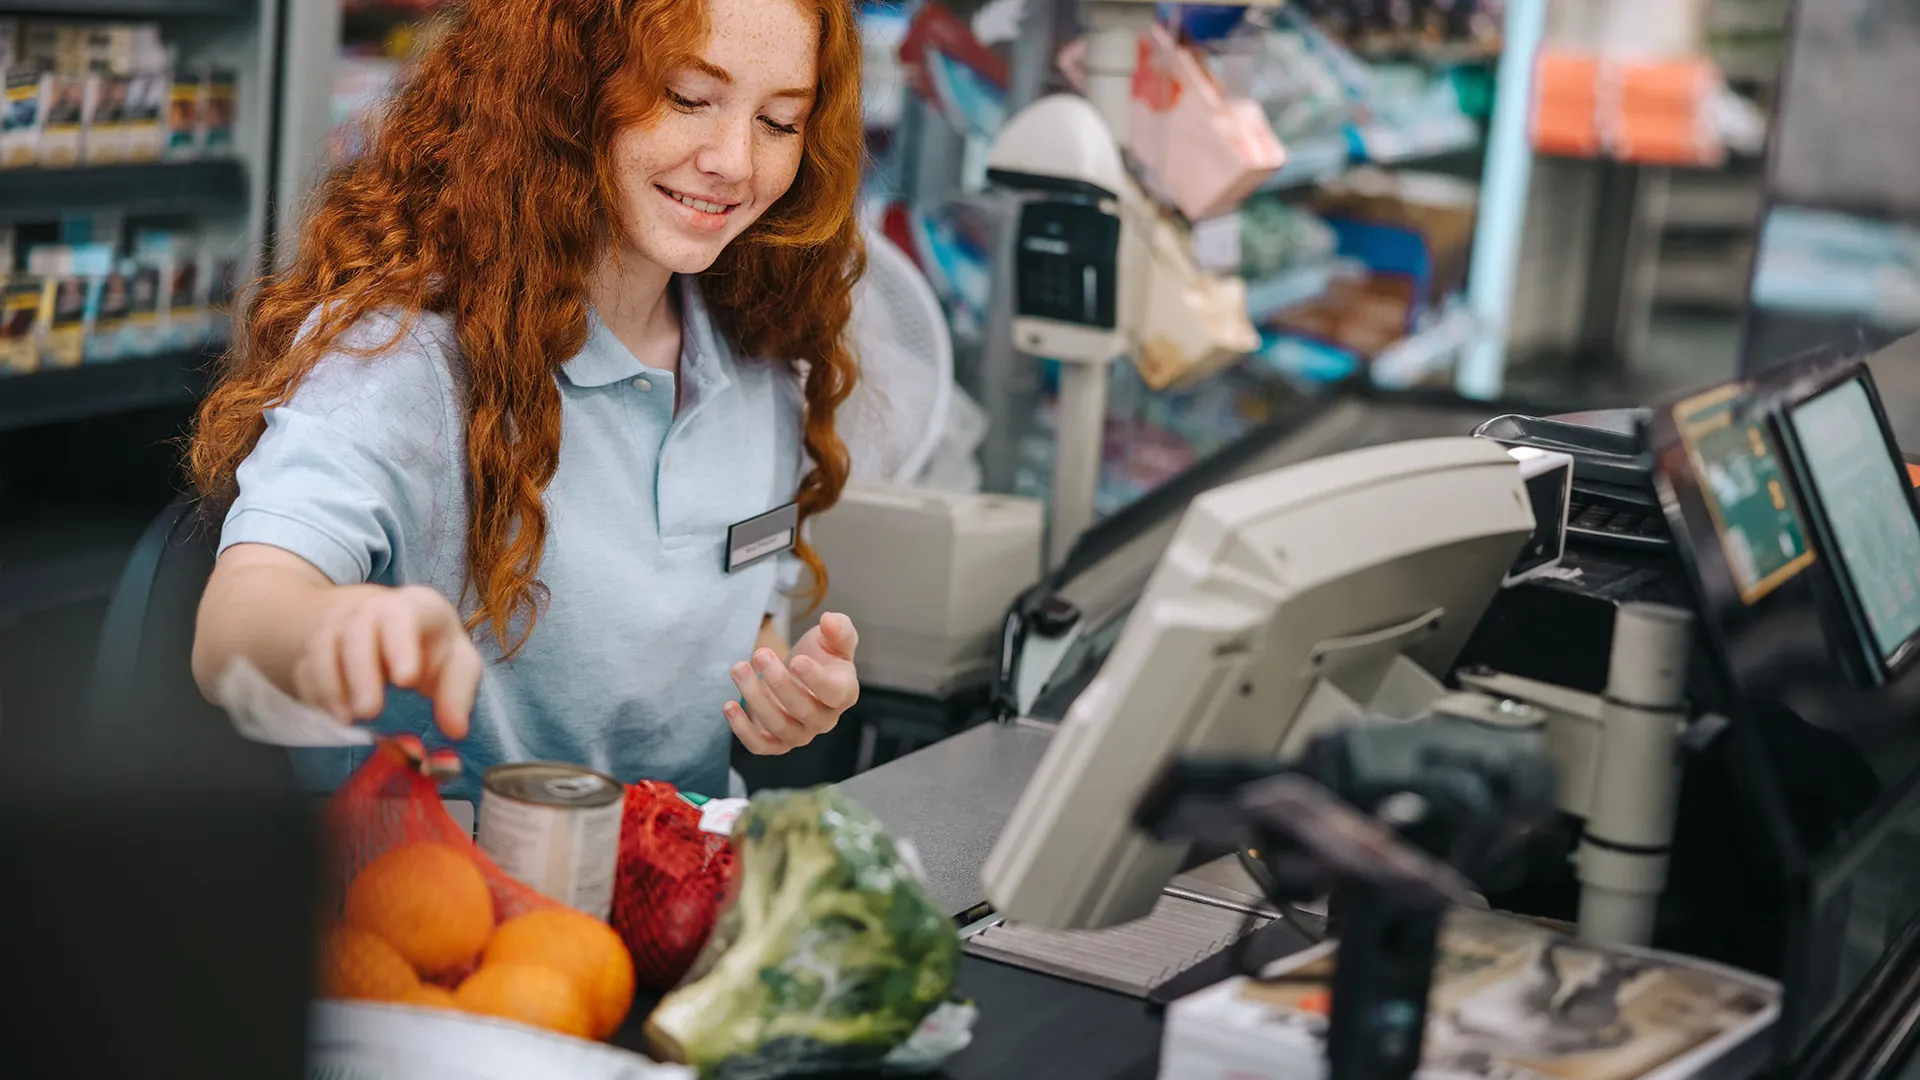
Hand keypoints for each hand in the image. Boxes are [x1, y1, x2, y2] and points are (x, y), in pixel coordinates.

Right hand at [291, 583, 480, 738]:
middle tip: (369, 711)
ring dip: (330, 684)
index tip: (406, 681)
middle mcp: (370, 609)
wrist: (390, 627)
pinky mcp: (315, 646)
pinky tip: (328, 715)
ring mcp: (337, 624)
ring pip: (322, 645)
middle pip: (356, 630)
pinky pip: (304, 665)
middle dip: (360, 672)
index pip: (401, 615)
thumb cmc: (431, 646)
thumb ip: (457, 693)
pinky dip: (312, 692)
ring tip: (345, 719)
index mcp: (414, 607)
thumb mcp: (458, 662)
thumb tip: (455, 731)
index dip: (400, 645)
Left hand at [726, 612, 859, 755]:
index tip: (796, 660)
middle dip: (778, 682)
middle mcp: (825, 719)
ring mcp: (801, 734)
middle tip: (759, 654)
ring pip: (779, 726)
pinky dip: (742, 730)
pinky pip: (760, 745)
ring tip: (739, 668)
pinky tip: (729, 705)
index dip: (815, 680)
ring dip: (755, 698)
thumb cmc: (823, 656)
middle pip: (803, 710)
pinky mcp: (777, 742)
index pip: (833, 693)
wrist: (803, 673)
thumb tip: (829, 620)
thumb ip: (838, 628)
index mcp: (844, 693)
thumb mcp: (835, 638)